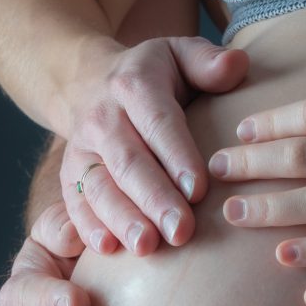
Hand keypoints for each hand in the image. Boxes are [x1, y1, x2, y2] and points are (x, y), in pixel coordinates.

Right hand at [61, 37, 248, 255]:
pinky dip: (88, 228)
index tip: (199, 190)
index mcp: (135, 86)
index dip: (177, 156)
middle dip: (154, 199)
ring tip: (147, 246)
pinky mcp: (68, 177)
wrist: (87, 82)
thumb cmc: (152, 78)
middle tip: (181, 232)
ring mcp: (82, 150)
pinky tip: (108, 250)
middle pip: (129, 162)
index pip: (159, 122)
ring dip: (122, 219)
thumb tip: (237, 65)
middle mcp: (102, 118)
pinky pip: (74, 203)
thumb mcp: (179, 55)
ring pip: (99, 187)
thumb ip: (208, 62)